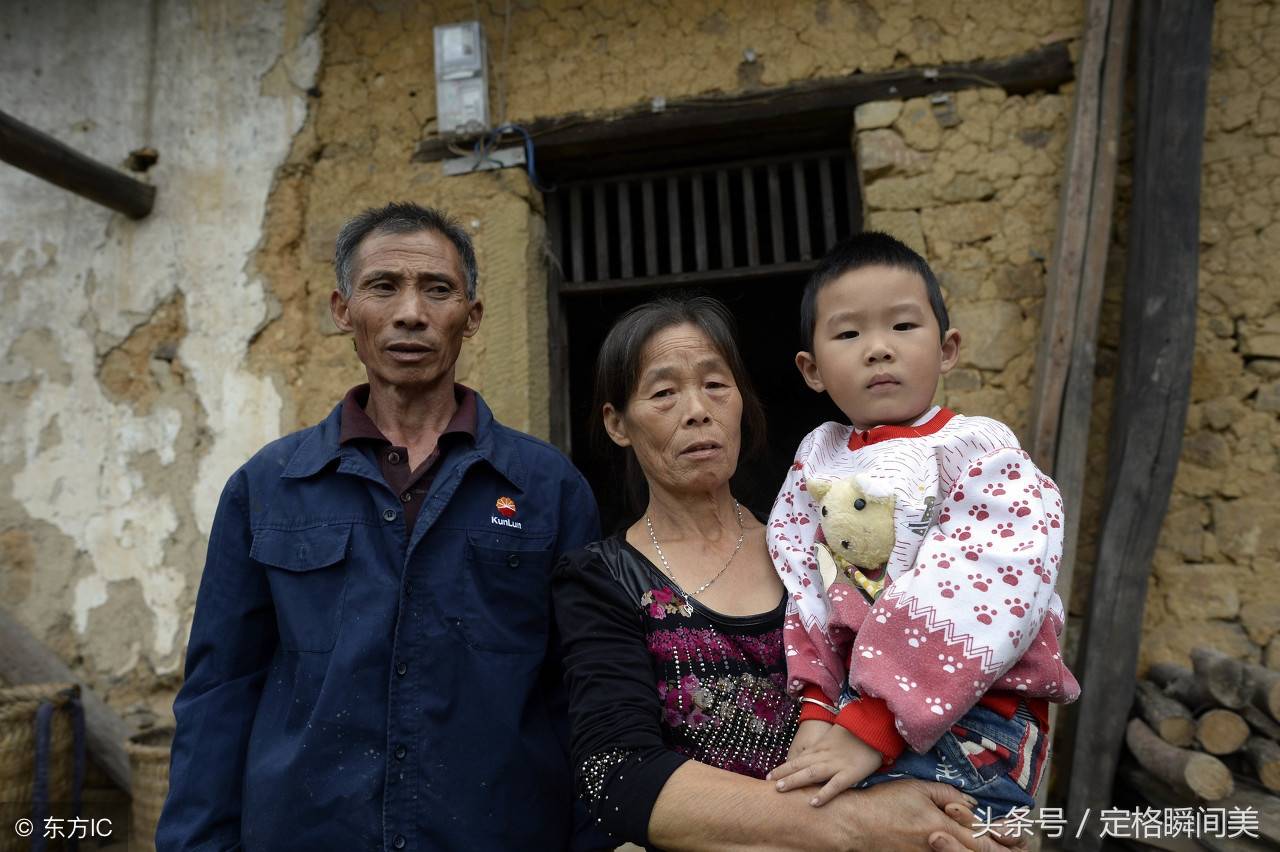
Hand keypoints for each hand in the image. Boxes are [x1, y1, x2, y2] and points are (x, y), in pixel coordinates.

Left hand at [767, 723, 883, 805]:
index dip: (784, 767)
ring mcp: (836, 765)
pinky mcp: (850, 773)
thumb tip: (814, 758)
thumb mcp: (835, 739)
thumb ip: (824, 748)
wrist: (873, 727)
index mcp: (821, 748)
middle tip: (768, 782)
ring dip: (794, 781)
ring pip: (811, 773)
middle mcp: (824, 756)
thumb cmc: (856, 733)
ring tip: (780, 789)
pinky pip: (835, 785)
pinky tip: (813, 803)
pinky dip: (824, 794)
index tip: (769, 775)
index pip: (798, 759)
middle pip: (800, 765)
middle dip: (783, 773)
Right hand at [821, 780, 1029, 851]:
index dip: (1003, 841)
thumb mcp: (918, 789)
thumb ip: (948, 796)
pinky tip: (965, 848)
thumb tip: (973, 806)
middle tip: (1018, 849)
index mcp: (942, 827)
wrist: (855, 824)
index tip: (1019, 839)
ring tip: (998, 850)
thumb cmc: (885, 802)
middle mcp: (939, 847)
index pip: (981, 838)